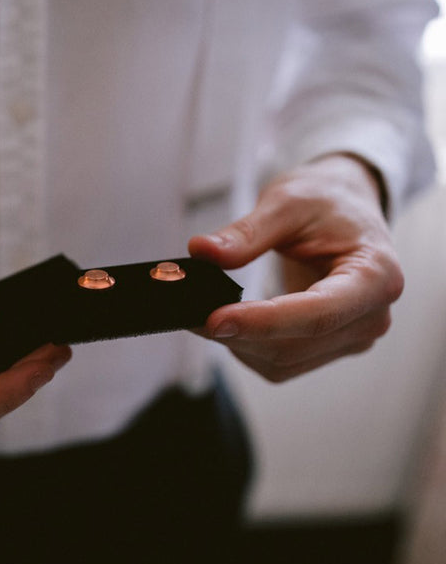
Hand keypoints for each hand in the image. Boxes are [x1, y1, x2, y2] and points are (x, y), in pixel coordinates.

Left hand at [188, 155, 403, 381]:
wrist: (346, 208)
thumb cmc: (325, 201)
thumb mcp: (286, 202)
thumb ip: (247, 232)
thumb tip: (202, 252)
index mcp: (376, 276)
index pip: (317, 314)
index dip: (262, 322)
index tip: (213, 320)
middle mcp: (372, 317)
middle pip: (295, 344)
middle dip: (237, 332)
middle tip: (187, 311)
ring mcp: (352, 338)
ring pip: (282, 360)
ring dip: (236, 343)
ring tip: (199, 313)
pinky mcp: (328, 348)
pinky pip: (280, 362)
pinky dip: (245, 347)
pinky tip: (225, 323)